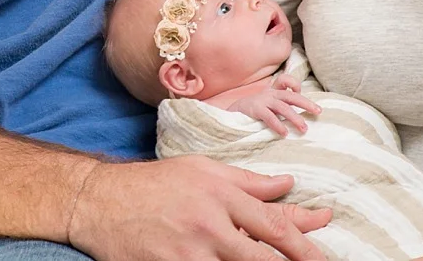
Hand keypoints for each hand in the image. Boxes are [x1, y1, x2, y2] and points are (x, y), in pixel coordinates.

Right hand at [67, 155, 330, 260]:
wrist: (98, 201)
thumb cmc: (152, 183)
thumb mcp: (201, 170)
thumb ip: (247, 181)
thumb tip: (288, 183)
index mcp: (220, 195)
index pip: (273, 224)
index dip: (304, 242)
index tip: (325, 253)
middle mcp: (209, 225)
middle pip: (264, 258)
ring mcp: (190, 252)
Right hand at [227, 75, 320, 136]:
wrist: (232, 112)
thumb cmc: (254, 110)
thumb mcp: (268, 104)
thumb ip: (282, 107)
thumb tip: (301, 120)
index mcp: (273, 91)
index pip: (285, 80)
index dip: (295, 85)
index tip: (300, 93)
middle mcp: (270, 94)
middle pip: (291, 96)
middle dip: (306, 103)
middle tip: (318, 112)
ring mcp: (263, 101)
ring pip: (283, 107)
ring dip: (295, 118)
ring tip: (304, 129)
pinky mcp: (256, 109)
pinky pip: (270, 117)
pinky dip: (278, 125)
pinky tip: (285, 133)